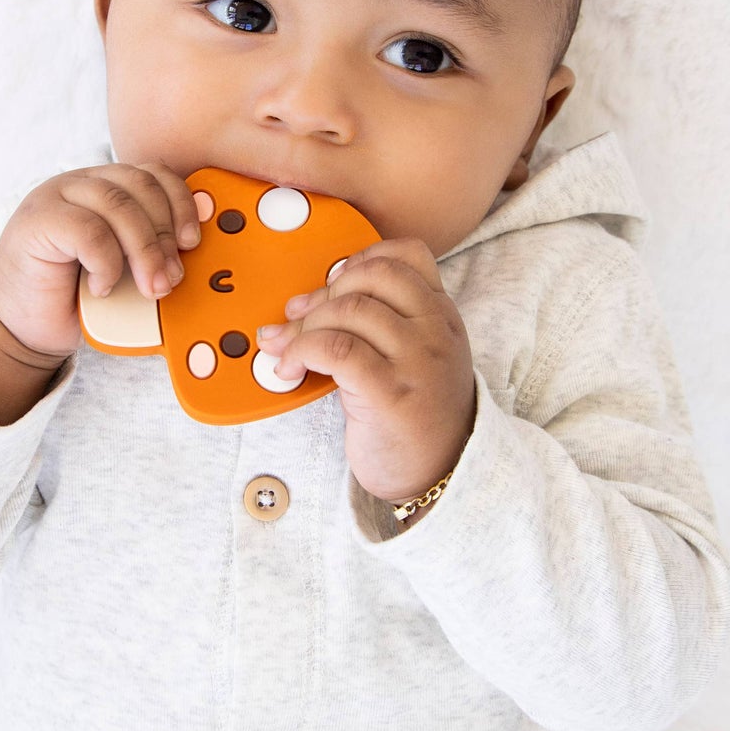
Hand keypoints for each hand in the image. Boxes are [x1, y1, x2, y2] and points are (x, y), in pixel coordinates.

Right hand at [0, 162, 202, 358]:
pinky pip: (88, 231)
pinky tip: (102, 286)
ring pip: (118, 205)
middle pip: (141, 186)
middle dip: (164, 235)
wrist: (22, 326)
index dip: (180, 204)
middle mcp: (82, 183)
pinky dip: (105, 263)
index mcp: (107, 187)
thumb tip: (191, 252)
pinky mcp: (37, 220)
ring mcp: (56, 196)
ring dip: (144, 251)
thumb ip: (150, 251)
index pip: (154, 174)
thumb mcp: (126, 270)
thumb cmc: (77, 298)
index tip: (192, 242)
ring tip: (150, 288)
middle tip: (171, 279)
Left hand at [255, 238, 475, 503]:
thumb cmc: (416, 418)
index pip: (409, 254)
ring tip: (286, 350)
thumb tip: (308, 301)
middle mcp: (436, 332)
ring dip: (303, 326)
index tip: (333, 284)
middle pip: (372, 276)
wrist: (442, 476)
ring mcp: (417, 362)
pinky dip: (301, 351)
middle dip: (324, 291)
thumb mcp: (416, 358)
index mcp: (442, 316)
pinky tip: (290, 370)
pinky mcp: (390, 394)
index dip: (361, 258)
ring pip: (349, 309)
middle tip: (298, 319)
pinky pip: (336, 348)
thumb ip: (383, 324)